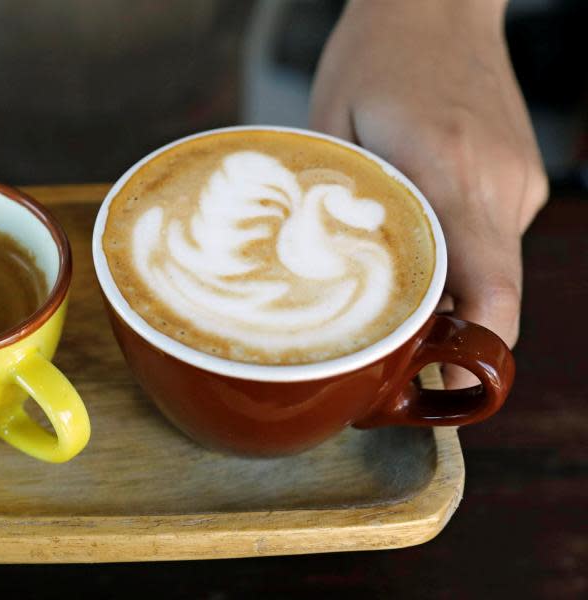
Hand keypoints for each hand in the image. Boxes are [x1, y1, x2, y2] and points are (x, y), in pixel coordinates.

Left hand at [310, 0, 547, 387]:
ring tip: (392, 273)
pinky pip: (491, 237)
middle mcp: (497, 185)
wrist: (439, 5)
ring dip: (449, 287)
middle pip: (492, 293)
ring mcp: (520, 181)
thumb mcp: (332, 125)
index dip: (477, 348)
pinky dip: (458, 251)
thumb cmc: (376, 57)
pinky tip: (418, 227)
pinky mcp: (524, 177)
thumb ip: (329, 199)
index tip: (448, 385)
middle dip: (451, 332)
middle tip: (395, 348)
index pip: (490, 286)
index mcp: (448, 173)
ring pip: (491, 268)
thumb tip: (316, 269)